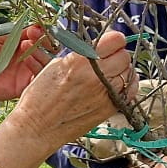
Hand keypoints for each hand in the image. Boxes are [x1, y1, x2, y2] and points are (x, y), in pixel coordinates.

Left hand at [0, 24, 55, 112]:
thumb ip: (17, 31)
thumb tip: (37, 25)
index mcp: (18, 43)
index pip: (38, 36)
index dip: (41, 31)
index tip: (37, 27)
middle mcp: (24, 57)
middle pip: (45, 49)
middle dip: (43, 40)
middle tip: (35, 35)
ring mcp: (24, 71)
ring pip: (45, 62)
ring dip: (40, 51)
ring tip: (28, 45)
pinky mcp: (23, 85)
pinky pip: (38, 78)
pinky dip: (37, 66)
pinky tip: (28, 59)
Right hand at [0, 30, 133, 167]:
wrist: (37, 128)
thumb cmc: (40, 97)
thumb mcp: (56, 65)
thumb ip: (80, 54)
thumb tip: (97, 47)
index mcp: (80, 61)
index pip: (115, 40)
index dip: (113, 39)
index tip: (109, 42)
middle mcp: (96, 76)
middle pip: (124, 56)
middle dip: (117, 54)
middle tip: (107, 58)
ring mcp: (105, 94)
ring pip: (129, 73)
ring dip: (122, 70)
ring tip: (109, 73)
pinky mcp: (109, 109)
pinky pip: (130, 92)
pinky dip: (126, 86)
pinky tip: (116, 85)